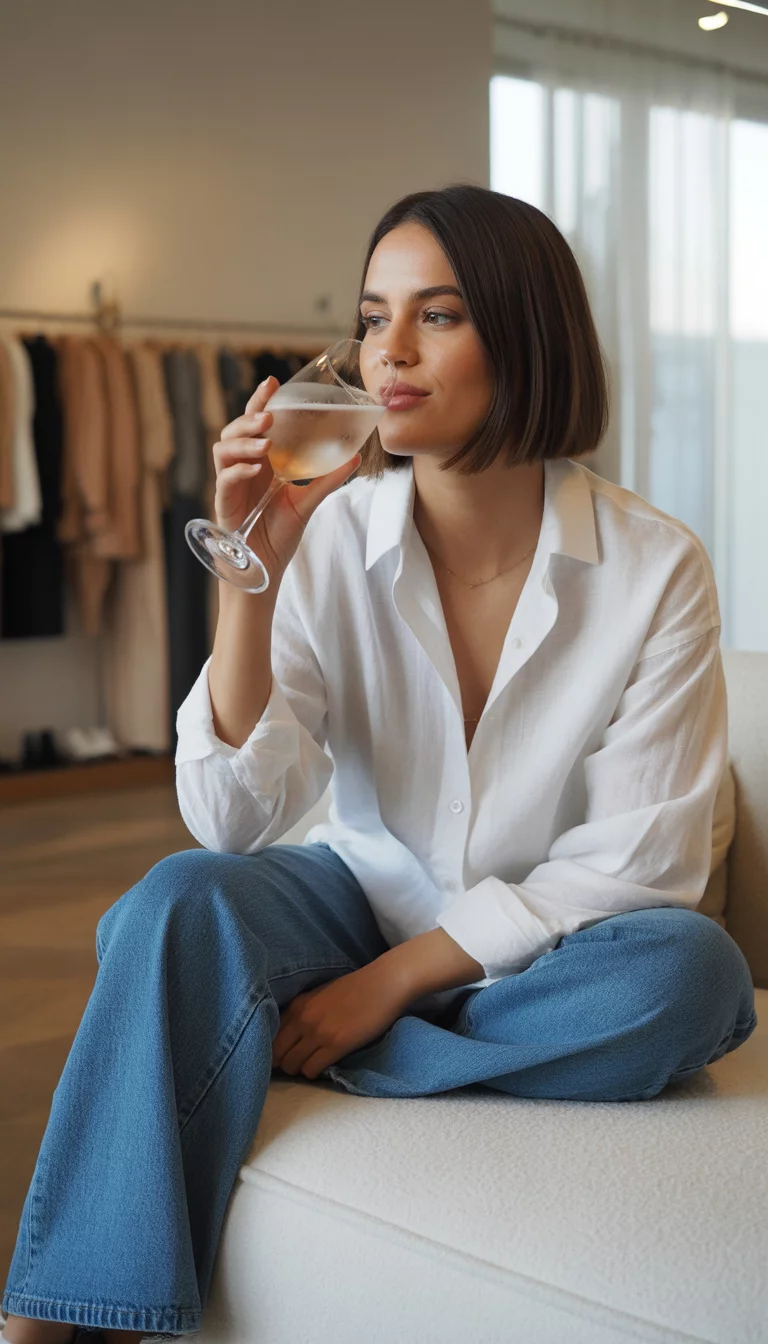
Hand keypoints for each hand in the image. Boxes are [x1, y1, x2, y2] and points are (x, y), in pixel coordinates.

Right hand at [212, 375, 361, 583]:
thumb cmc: (280, 532)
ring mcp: (230, 483)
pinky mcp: (224, 502)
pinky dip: (238, 470)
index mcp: (260, 460)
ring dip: (244, 442)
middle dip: (249, 417)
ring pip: (223, 448)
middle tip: (269, 416)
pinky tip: (256, 468)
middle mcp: (242, 466)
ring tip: (266, 444)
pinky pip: (225, 479)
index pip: (255, 422)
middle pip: (235, 429)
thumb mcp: (308, 501)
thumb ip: (327, 479)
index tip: (272, 382)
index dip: (260, 401)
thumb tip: (356, 457)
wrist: (265, 565)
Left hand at [271, 960, 408, 1079]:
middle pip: (276, 1053)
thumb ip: (304, 1011)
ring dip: (299, 1069)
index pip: (271, 1034)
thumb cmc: (357, 988)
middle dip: (283, 1062)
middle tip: (297, 1063)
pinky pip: (311, 1069)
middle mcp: (303, 1018)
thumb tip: (291, 1034)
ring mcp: (318, 1032)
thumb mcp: (321, 995)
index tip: (282, 1055)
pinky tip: (323, 1066)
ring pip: (291, 1065)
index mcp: (298, 1004)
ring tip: (311, 1064)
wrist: (385, 984)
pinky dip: (313, 1072)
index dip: (274, 1049)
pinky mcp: (336, 1045)